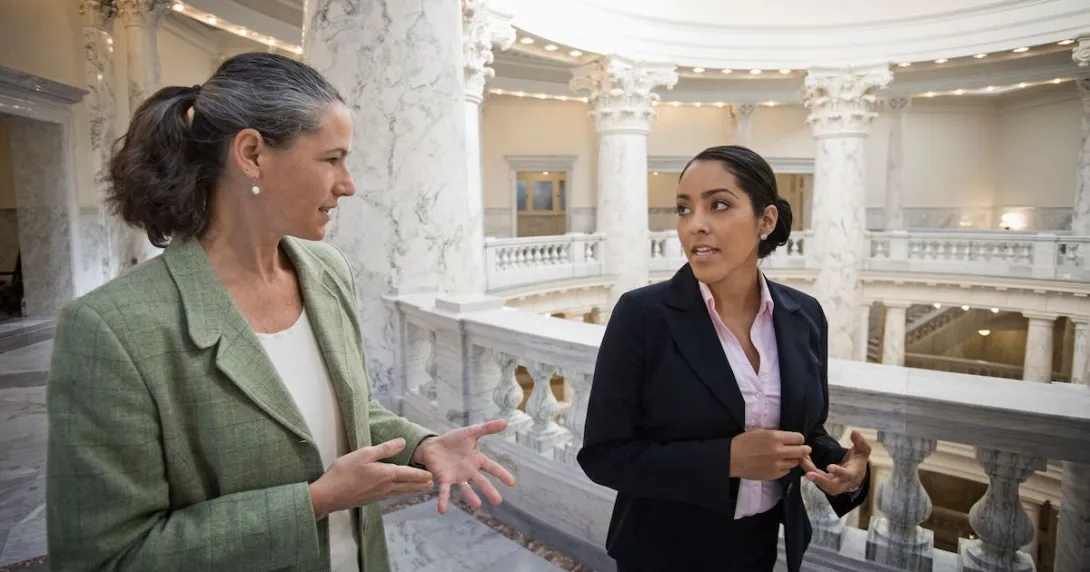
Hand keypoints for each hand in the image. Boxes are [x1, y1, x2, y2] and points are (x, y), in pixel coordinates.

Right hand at [309, 438, 433, 519]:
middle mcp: (386, 487)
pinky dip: (400, 493)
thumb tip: (402, 442)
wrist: (329, 495)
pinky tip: (398, 492)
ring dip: (412, 490)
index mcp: (386, 474)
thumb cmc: (344, 472)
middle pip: (408, 486)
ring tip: (420, 489)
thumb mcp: (364, 454)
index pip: (409, 474)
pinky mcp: (371, 500)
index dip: (421, 474)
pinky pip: (391, 496)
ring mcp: (378, 495)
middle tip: (432, 483)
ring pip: (400, 492)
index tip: (432, 475)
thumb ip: (384, 449)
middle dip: (420, 484)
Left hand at [412, 419, 517, 513]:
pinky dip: (443, 500)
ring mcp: (457, 477)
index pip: (492, 467)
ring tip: (477, 505)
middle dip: (489, 490)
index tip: (512, 483)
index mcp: (477, 460)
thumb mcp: (470, 432)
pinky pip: (444, 491)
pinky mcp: (444, 479)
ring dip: (470, 497)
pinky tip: (442, 510)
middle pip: (481, 481)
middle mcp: (469, 471)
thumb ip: (487, 428)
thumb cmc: (453, 441)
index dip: (501, 474)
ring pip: (465, 489)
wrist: (433, 446)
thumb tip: (505, 422)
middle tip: (498, 501)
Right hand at [729, 429, 811, 480]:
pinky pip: (786, 471)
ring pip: (795, 462)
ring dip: (793, 459)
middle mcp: (779, 451)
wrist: (732, 459)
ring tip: (786, 457)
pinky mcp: (774, 475)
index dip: (799, 439)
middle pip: (802, 451)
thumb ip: (776, 435)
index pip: (799, 438)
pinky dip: (784, 467)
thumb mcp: (760, 432)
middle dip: (804, 450)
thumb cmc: (743, 442)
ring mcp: (777, 464)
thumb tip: (789, 438)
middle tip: (804, 450)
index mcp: (775, 437)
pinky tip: (777, 464)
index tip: (798, 440)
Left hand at [801, 430, 870, 495]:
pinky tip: (802, 459)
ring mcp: (833, 484)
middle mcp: (843, 483)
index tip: (830, 467)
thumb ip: (860, 442)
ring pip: (821, 483)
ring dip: (810, 473)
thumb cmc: (858, 461)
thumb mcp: (863, 450)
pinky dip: (809, 469)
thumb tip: (854, 432)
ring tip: (801, 460)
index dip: (839, 471)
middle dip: (820, 480)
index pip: (847, 475)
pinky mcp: (825, 483)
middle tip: (809, 474)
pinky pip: (816, 478)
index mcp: (853, 474)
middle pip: (831, 486)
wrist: (855, 474)